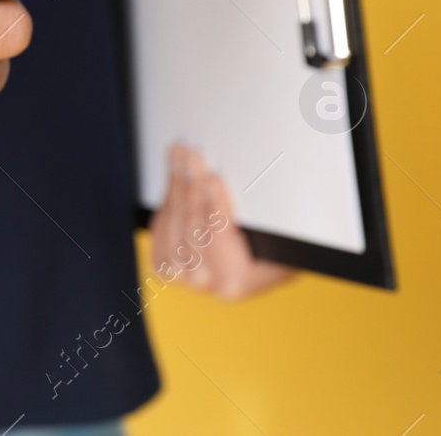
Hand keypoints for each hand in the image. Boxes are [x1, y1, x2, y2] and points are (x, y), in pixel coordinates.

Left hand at [149, 145, 296, 300]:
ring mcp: (186, 275)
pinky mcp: (168, 262)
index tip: (214, 179)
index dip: (214, 209)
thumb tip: (265, 184)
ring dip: (178, 184)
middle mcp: (209, 284)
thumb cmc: (279, 237)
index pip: (220, 244)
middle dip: (193, 187)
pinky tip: (176, 173)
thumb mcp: (280, 228)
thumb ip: (267, 215)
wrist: (263, 253)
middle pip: (193, 230)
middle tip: (194, 157)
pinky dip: (169, 196)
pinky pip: (160, 226)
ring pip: (173, 225)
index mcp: (238, 282)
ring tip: (183, 156)